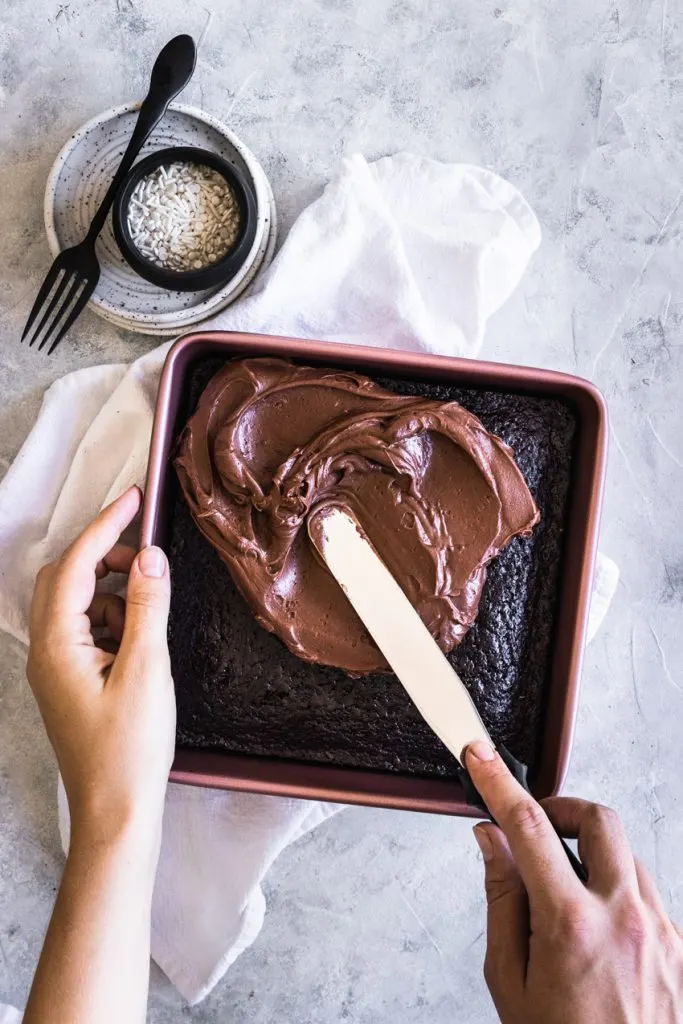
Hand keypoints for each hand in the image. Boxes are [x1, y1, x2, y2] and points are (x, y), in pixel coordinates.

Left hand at [27, 486, 174, 848]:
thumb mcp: (148, 670)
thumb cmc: (129, 749)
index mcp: (57, 644)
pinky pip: (88, 631)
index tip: (135, 499)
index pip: (78, 566)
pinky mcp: (71, 681)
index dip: (106, 526)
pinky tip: (141, 640)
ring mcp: (56, 667)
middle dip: (106, 556)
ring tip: (151, 607)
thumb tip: (151, 557)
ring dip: (114, 592)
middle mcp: (47, 650)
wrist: (115, 811)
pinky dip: (115, 620)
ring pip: (78, 604)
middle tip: (148, 553)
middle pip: (67, 579)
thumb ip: (149, 607)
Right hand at [467, 742, 682, 1023]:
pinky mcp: (678, 945)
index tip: (481, 756)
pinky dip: (614, 888)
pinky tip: (592, 926)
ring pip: (627, 853)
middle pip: (599, 817)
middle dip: (561, 809)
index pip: (527, 827)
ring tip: (561, 893)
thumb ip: (501, 899)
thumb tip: (491, 842)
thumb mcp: (509, 982)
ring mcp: (660, 930)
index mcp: (571, 925)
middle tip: (534, 828)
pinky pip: (645, 891)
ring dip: (590, 854)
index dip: (499, 784)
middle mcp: (625, 917)